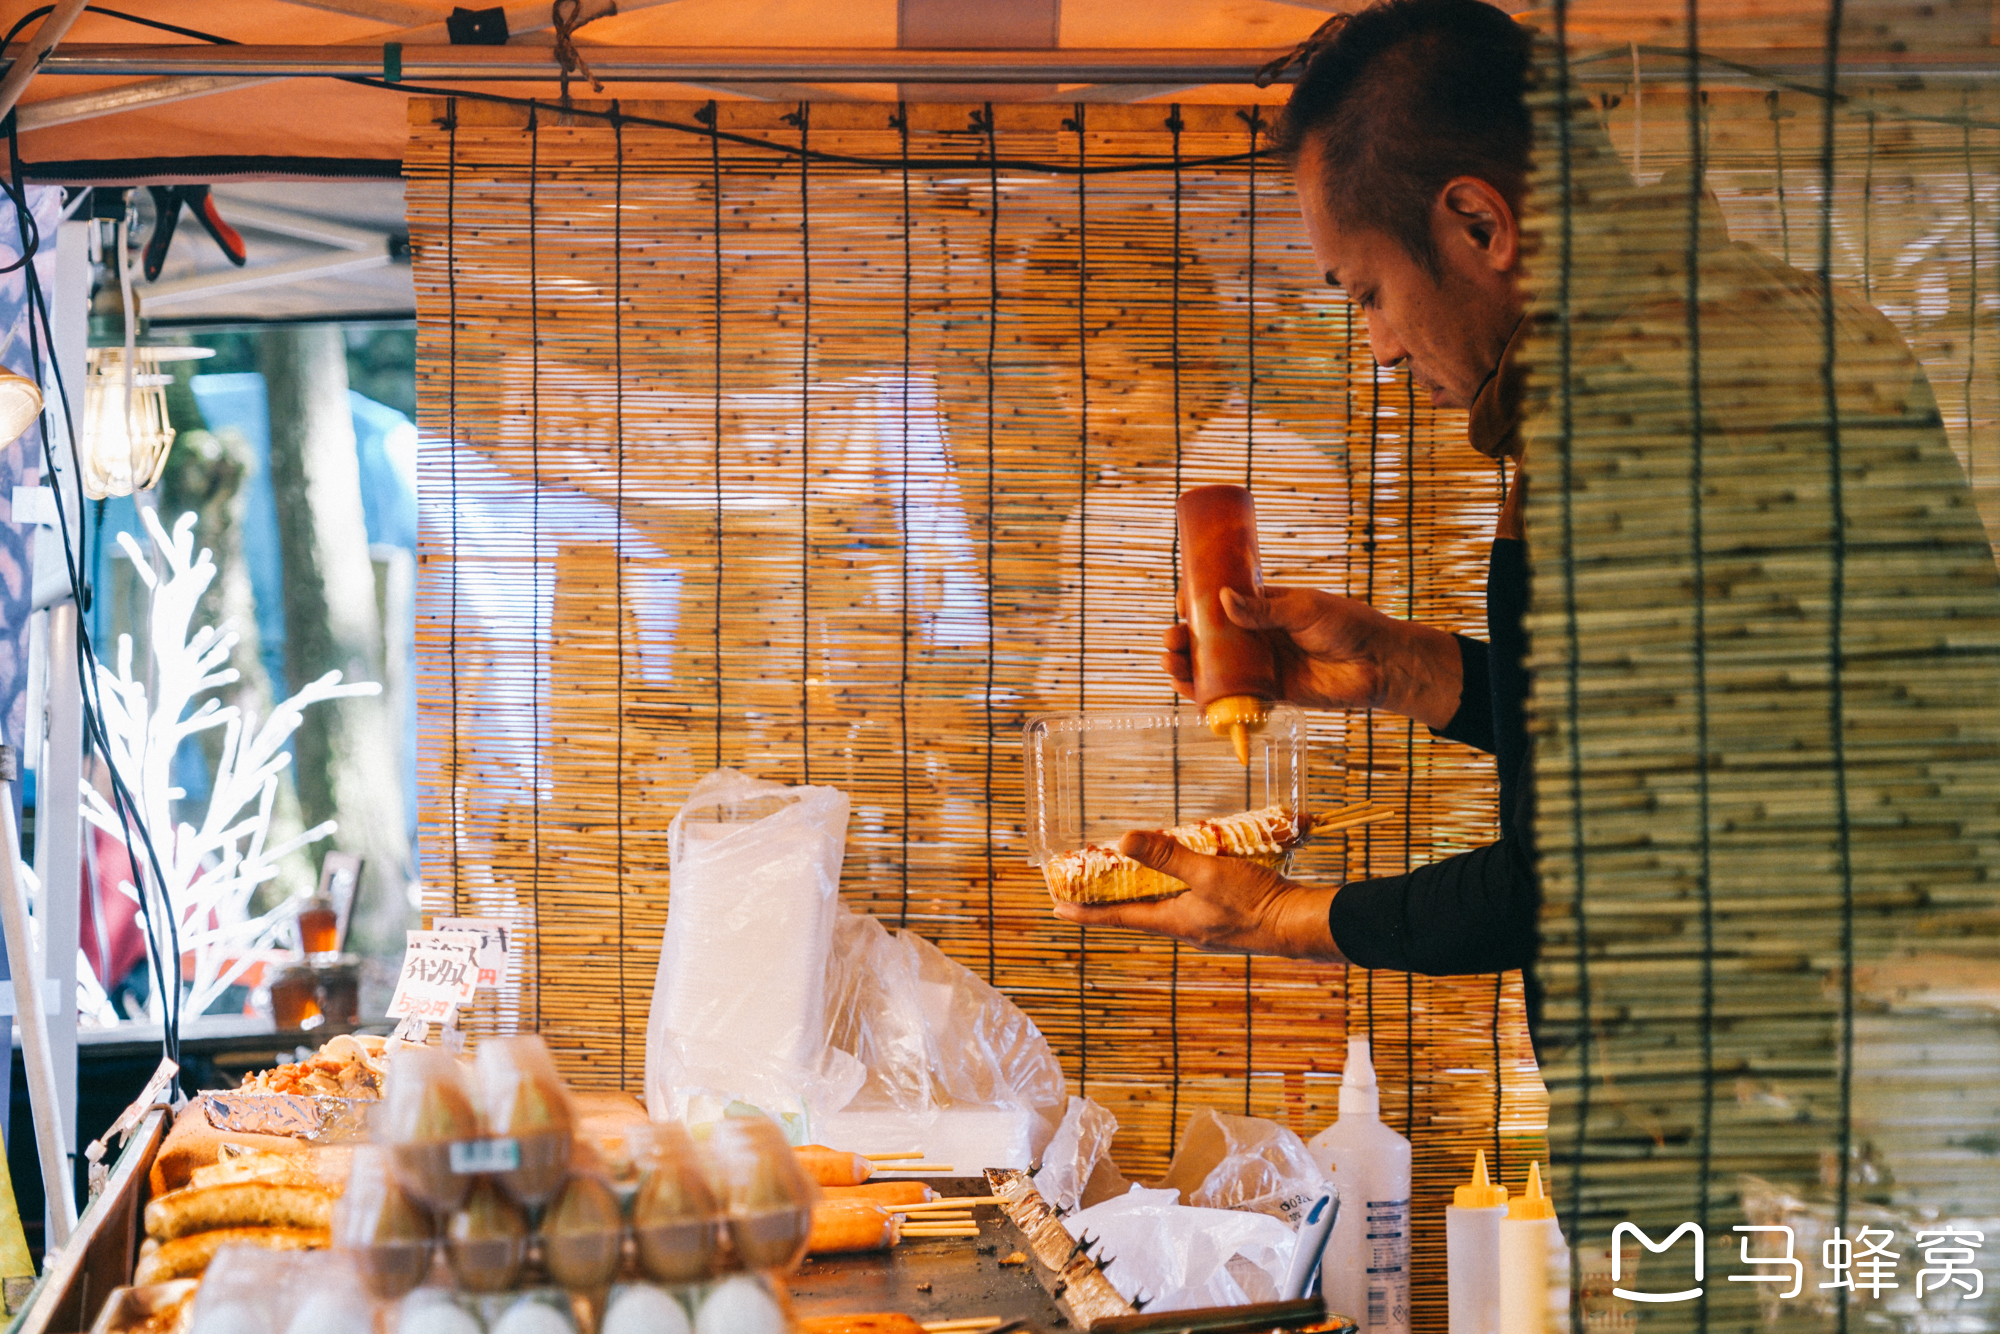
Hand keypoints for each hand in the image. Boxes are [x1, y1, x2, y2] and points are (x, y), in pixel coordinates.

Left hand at [1051, 830, 1345, 961]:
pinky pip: (1191, 901)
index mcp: (1174, 922)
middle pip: (1139, 912)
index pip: (1119, 917)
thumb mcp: (1207, 873)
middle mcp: (1186, 928)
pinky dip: (1179, 885)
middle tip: (1087, 885)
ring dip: (1147, 889)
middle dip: (1113, 898)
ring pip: (1166, 905)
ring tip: (1130, 871)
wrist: (1302, 925)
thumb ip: (1167, 855)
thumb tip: (1123, 840)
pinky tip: (1188, 869)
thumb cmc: (1255, 902)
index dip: (1087, 912)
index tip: (1057, 909)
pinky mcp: (1227, 918)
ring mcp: (1207, 925)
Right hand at [1161, 585, 1462, 729]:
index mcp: (1264, 607)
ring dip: (1187, 666)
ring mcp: (1260, 665)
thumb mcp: (1305, 609)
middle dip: (1183, 639)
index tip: (1180, 603)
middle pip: (1208, 638)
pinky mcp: (1269, 694)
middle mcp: (1256, 636)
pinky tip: (1190, 691)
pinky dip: (1207, 696)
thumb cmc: (1349, 626)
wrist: (1379, 664)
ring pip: (1213, 668)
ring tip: (1171, 662)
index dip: (1195, 602)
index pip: (1219, 603)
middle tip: (1171, 639)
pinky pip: (1231, 696)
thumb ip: (1265, 610)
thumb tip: (1223, 599)